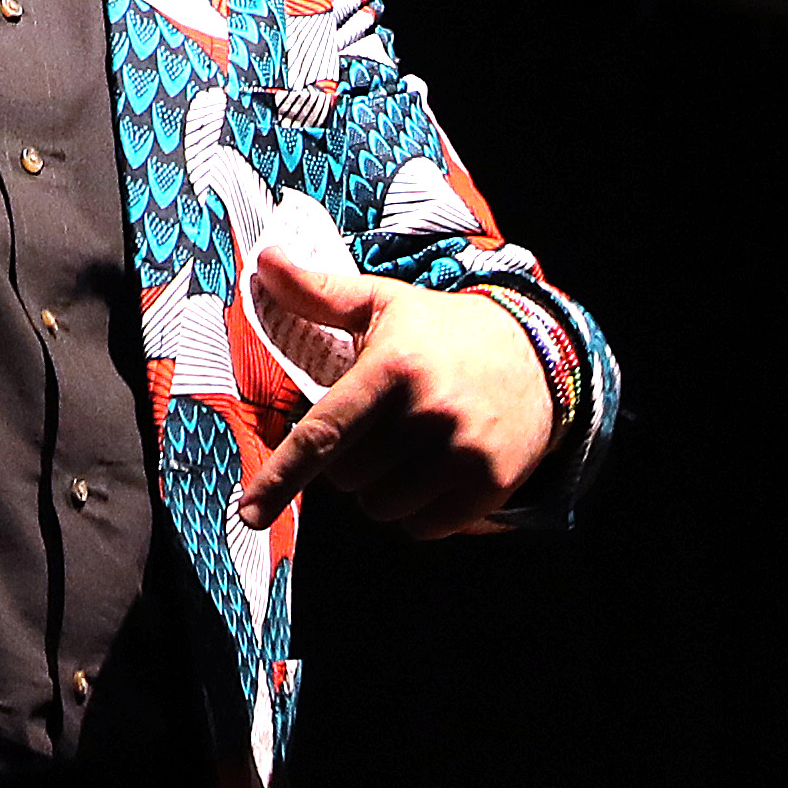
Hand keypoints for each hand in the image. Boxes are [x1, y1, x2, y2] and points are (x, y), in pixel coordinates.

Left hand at [237, 223, 560, 539]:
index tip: (248, 511)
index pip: (324, 434)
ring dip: (380, 490)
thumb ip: (319, 292)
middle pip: (346, 478)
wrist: (538, 355)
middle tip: (379, 430)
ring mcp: (462, 454)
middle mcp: (429, 414)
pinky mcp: (488, 486)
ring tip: (407, 452)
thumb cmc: (442, 333)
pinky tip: (434, 474)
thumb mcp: (384, 303)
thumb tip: (262, 260)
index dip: (281, 476)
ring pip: (380, 507)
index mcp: (393, 368)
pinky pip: (421, 527)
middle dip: (348, 462)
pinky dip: (416, 512)